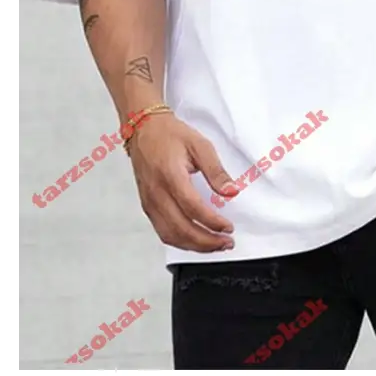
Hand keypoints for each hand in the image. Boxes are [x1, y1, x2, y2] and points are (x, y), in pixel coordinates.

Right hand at [128, 112, 237, 251]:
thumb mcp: (200, 145)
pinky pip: (162, 231)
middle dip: (206, 241)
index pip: (192, 208)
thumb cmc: (171, 135)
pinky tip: (196, 241)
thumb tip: (231, 191)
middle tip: (226, 242)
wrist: (144, 129)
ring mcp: (149, 202)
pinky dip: (180, 241)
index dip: (212, 222)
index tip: (228, 227)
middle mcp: (156, 193)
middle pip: (180, 228)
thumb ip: (216, 171)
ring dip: (194, 246)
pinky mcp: (147, 206)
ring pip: (170, 235)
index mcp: (170, 176)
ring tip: (215, 245)